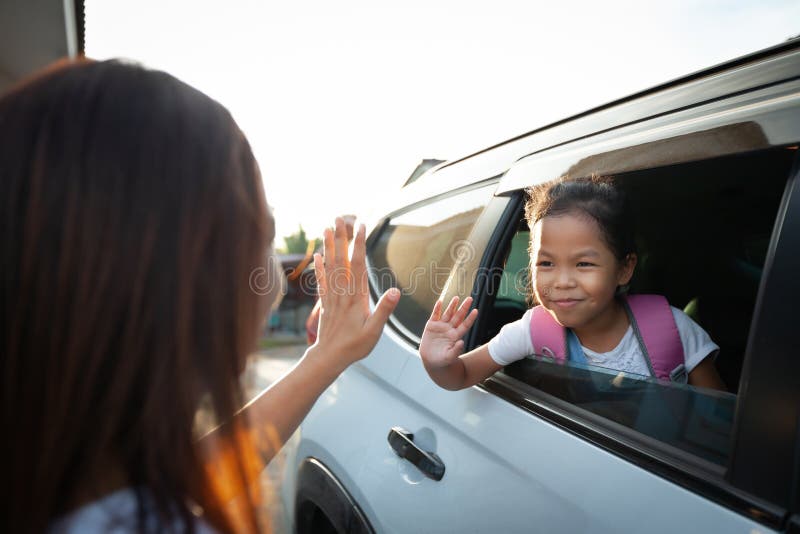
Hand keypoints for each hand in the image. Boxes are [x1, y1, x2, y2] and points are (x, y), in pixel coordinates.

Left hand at [311, 217, 399, 372]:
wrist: (329, 357)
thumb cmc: (354, 346)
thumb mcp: (374, 331)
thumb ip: (384, 310)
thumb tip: (395, 291)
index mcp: (356, 296)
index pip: (358, 264)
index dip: (359, 244)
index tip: (361, 226)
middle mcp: (343, 292)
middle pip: (342, 260)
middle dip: (341, 238)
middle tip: (339, 218)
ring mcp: (332, 296)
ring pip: (330, 266)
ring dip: (329, 247)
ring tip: (327, 228)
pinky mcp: (325, 303)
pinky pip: (321, 281)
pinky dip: (319, 267)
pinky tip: (317, 256)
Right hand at [419, 296, 477, 368]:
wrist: (431, 360)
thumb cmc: (442, 360)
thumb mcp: (449, 357)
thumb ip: (456, 350)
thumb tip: (462, 342)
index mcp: (455, 336)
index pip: (465, 325)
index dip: (470, 318)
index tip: (476, 311)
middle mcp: (449, 329)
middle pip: (458, 316)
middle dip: (463, 307)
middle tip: (470, 298)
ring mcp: (441, 326)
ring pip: (448, 313)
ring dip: (452, 305)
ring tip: (456, 298)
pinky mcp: (431, 325)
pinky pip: (435, 315)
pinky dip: (437, 308)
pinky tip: (440, 301)